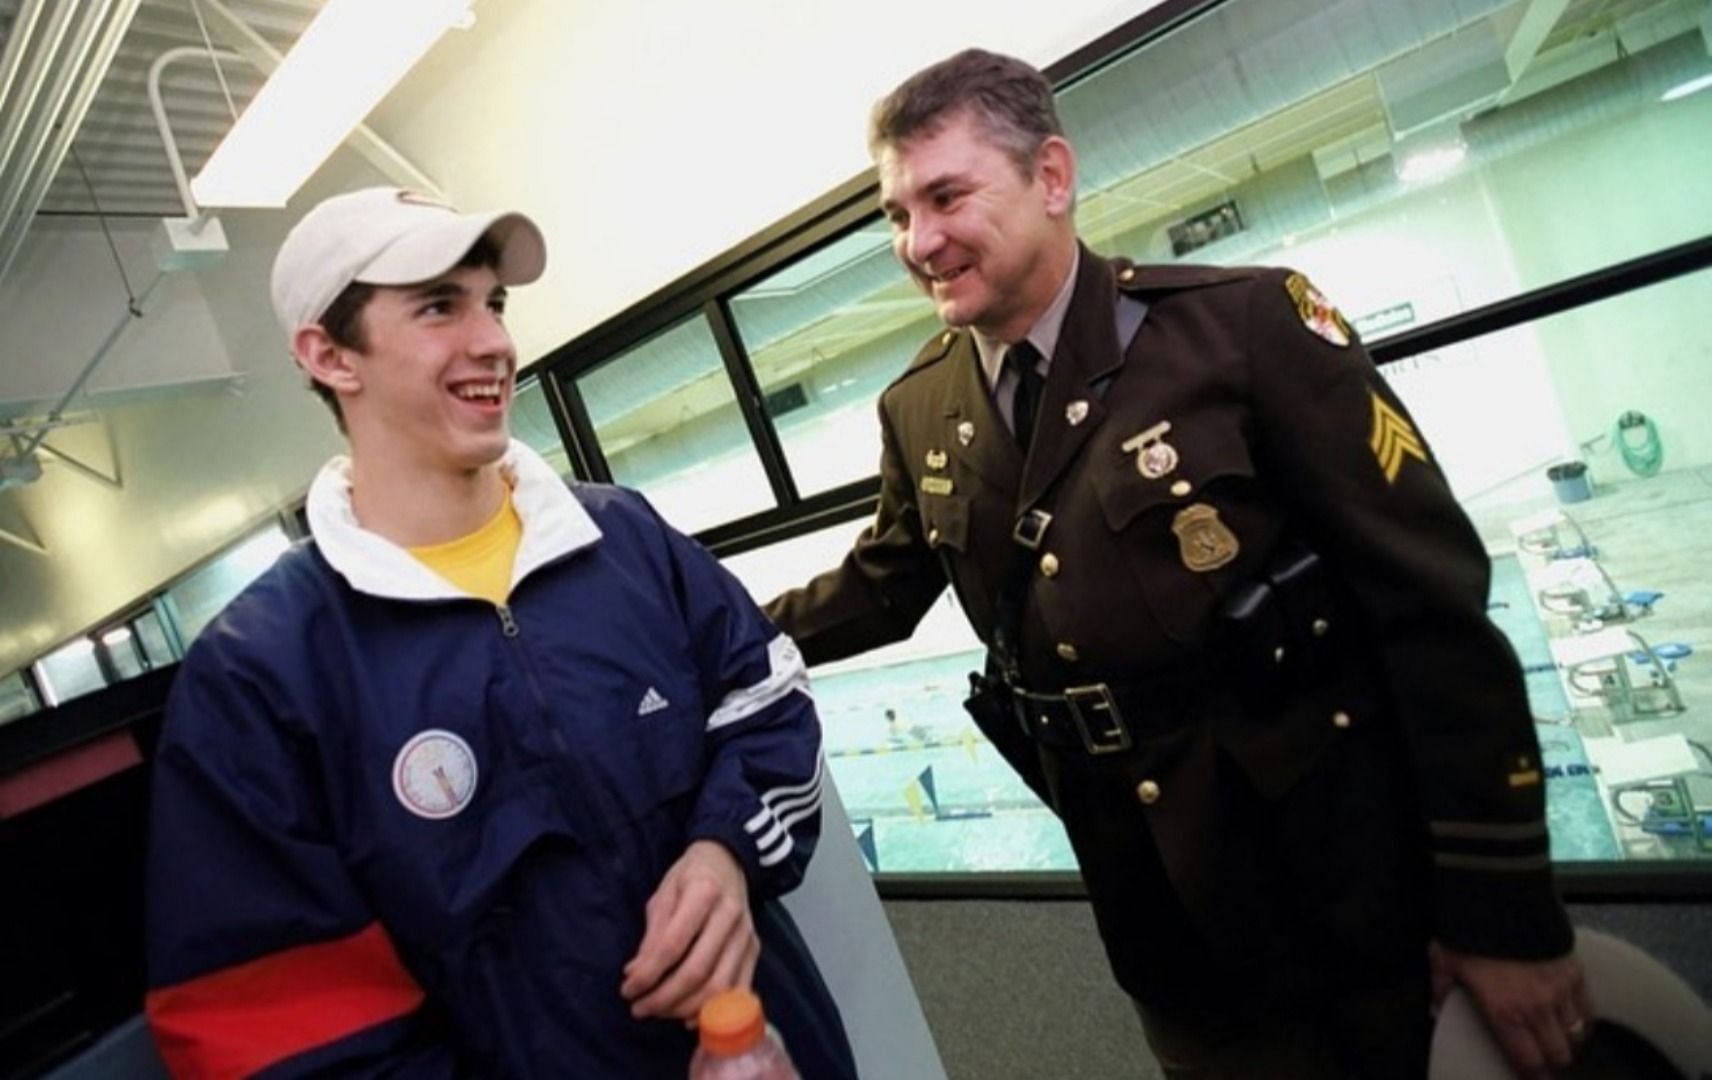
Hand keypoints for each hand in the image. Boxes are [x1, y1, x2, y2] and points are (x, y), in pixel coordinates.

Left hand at [621, 840, 758, 1021]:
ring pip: (718, 986)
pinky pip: (737, 990)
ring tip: (659, 1012)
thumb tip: (635, 974)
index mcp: (703, 893)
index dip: (648, 974)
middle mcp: (730, 915)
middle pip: (697, 970)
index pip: (673, 945)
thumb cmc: (689, 876)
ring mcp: (746, 935)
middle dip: (663, 998)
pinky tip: (688, 1017)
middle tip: (639, 1008)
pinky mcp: (754, 950)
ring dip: (684, 1007)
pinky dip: (712, 1009)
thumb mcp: (663, 895)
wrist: (728, 861)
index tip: (628, 989)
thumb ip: (652, 935)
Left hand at [1430, 941, 1591, 1078]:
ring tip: (1557, 1039)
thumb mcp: (1444, 959)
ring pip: (1577, 1035)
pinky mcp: (1576, 971)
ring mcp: (1561, 991)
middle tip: (1543, 1059)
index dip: (1531, 1075)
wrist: (1502, 896)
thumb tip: (1435, 1010)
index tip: (1529, 1077)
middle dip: (1551, 1061)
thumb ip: (1441, 989)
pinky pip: (1588, 1009)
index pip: (1527, 1060)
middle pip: (1559, 1054)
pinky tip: (1573, 1018)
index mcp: (1504, 1012)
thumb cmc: (1471, 931)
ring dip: (1568, 1041)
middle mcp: (1537, 1008)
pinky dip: (1583, 1019)